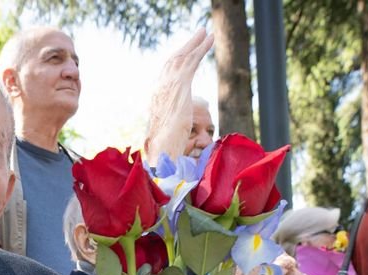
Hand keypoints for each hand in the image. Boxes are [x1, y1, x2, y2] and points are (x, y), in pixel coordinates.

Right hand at [142, 28, 213, 163]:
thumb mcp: (171, 132)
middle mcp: (161, 87)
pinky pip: (191, 61)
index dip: (177, 62)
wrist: (162, 149)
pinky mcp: (180, 85)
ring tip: (205, 33)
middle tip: (198, 35)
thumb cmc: (166, 147)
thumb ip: (175, 125)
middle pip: (174, 60)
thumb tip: (181, 135)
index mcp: (158, 97)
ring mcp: (169, 85)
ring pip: (183, 57)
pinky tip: (209, 39)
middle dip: (186, 46)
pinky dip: (200, 48)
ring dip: (195, 43)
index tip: (185, 53)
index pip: (167, 74)